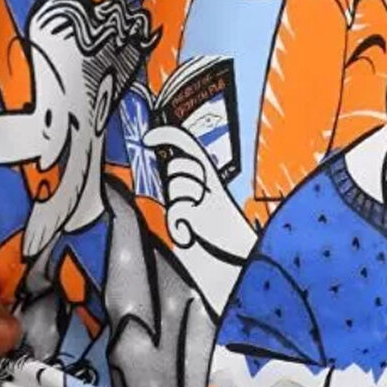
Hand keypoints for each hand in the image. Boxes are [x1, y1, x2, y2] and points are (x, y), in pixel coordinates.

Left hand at [144, 123, 256, 263]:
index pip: (187, 142)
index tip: (147, 137)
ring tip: (191, 221)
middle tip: (189, 204)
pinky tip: (185, 235)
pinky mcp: (201, 215)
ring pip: (175, 188)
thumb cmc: (219, 225)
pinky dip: (176, 226)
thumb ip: (190, 182)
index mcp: (210, 173)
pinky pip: (177, 212)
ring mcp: (205, 196)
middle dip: (174, 183)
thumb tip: (167, 171)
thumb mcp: (208, 196)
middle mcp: (208, 181)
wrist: (239, 250)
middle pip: (177, 167)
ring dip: (176, 206)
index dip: (166, 135)